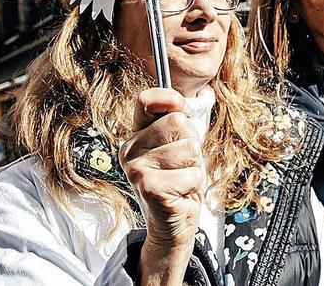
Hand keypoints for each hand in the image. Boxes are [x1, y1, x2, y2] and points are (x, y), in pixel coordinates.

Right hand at [119, 88, 205, 248]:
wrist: (173, 223)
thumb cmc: (179, 181)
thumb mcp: (180, 145)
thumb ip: (178, 123)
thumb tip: (183, 105)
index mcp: (136, 134)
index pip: (147, 100)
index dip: (170, 99)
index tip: (182, 110)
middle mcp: (130, 148)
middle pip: (178, 122)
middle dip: (191, 143)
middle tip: (182, 164)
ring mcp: (136, 168)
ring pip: (189, 148)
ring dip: (194, 166)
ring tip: (180, 179)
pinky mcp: (148, 187)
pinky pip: (191, 173)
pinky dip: (193, 184)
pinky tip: (179, 193)